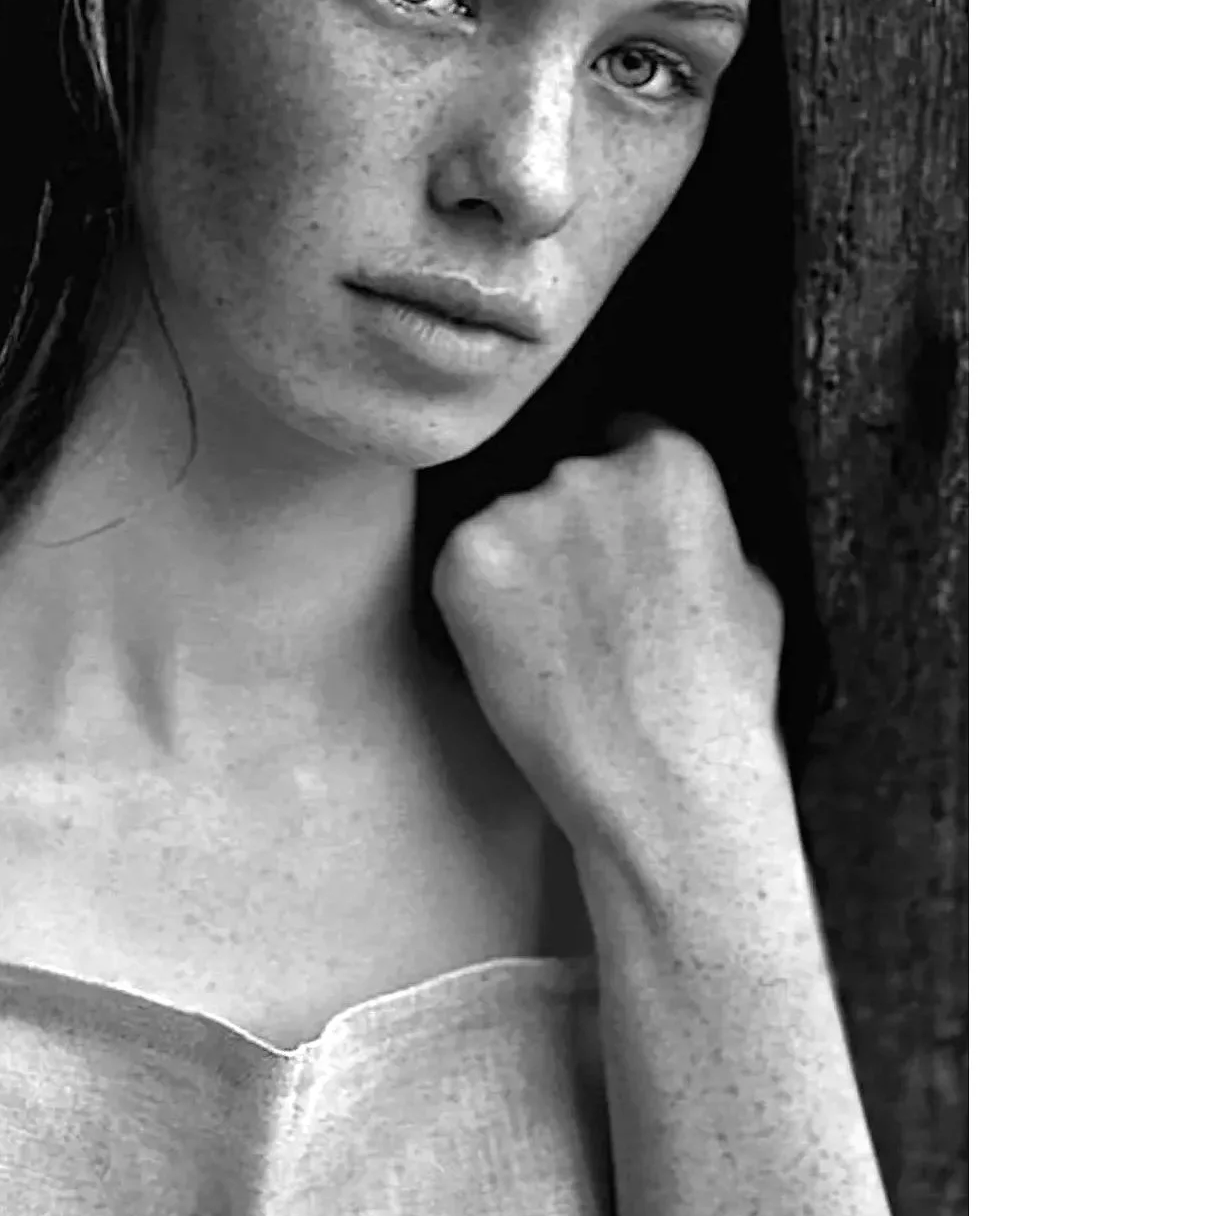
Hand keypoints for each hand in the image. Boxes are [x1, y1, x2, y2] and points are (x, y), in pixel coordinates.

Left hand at [430, 419, 794, 881]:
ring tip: (560, 639)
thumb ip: (699, 523)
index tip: (620, 536)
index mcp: (670, 461)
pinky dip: (483, 599)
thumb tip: (673, 510)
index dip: (624, 488)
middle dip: (574, 526)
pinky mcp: (464, 558)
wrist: (662, 781)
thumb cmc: (723, 697)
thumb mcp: (752, 584)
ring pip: (512, 519)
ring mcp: (519, 510)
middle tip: (592, 606)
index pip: (627, 435)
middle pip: (565, 475)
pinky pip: (469, 560)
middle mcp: (588, 467)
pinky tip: (522, 651)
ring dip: (526, 562)